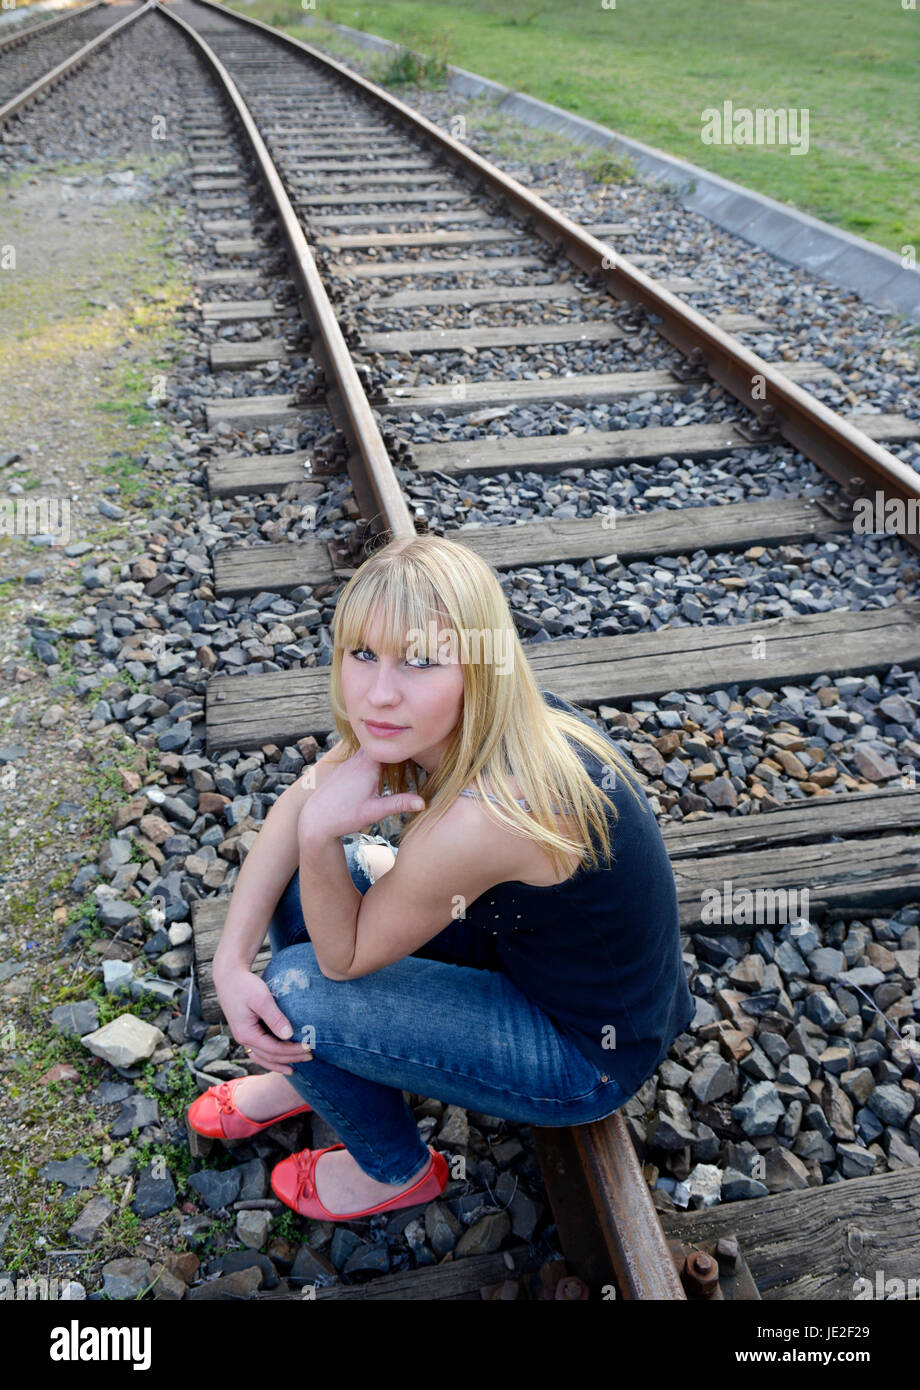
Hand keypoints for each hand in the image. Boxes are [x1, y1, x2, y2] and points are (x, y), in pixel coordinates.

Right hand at [215, 963, 313, 1072]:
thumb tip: (288, 1035)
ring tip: (296, 1067)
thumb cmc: (245, 985)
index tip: (309, 1047)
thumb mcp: (261, 999)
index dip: (293, 1051)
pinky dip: (271, 1058)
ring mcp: (244, 1037)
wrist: (229, 977)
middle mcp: (243, 1040)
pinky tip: (280, 1060)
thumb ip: (275, 1018)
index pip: (274, 1050)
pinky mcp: (247, 1032)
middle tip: (311, 1057)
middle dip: (291, 1058)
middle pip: (270, 1057)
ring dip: (280, 1063)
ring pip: (263, 1058)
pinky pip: (260, 1052)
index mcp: (247, 1034)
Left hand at [297, 747, 424, 842]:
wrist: (315, 819)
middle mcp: (358, 760)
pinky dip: (372, 757)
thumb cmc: (344, 816)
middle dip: (395, 744)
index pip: (390, 746)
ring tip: (399, 751)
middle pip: (380, 744)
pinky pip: (362, 756)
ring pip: (370, 749)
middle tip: (412, 742)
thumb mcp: (375, 811)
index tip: (418, 741)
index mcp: (368, 766)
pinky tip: (379, 764)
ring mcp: (349, 763)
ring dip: (383, 751)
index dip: (404, 742)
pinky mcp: (344, 768)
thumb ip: (399, 804)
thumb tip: (424, 803)